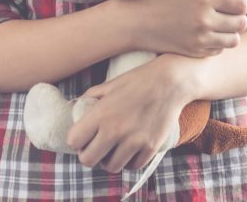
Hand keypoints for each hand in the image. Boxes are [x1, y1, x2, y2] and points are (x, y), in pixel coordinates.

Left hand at [66, 56, 190, 172]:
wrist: (172, 81)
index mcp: (101, 113)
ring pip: (111, 167)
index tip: (84, 136)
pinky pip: (133, 166)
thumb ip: (91, 97)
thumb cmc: (139, 80)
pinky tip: (131, 149)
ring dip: (110, 159)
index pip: (73, 141)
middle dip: (89, 153)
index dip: (76, 139)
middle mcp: (116, 130)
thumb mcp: (111, 84)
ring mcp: (135, 141)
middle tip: (97, 145)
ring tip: (114, 148)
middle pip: (88, 160)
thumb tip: (77, 109)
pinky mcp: (151, 147)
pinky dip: (130, 160)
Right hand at [122, 0, 246, 57]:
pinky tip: (210, 36)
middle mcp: (204, 20)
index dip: (246, 4)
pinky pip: (218, 51)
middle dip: (240, 18)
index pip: (242, 5)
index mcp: (204, 0)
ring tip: (222, 26)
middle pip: (241, 24)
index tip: (241, 3)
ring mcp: (199, 39)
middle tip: (232, 14)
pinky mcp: (193, 52)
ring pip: (233, 40)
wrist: (135, 22)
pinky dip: (219, 44)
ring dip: (231, 33)